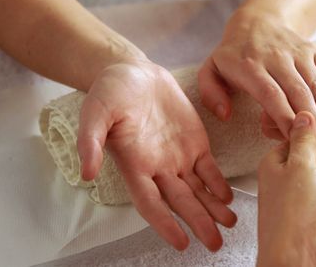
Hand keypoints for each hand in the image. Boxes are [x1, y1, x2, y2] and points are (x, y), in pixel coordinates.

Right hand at [76, 63, 235, 250]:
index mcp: (135, 165)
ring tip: (230, 224)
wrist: (132, 71)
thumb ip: (90, 141)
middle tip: (215, 244)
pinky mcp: (194, 142)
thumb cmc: (110, 92)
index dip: (165, 224)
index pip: (151, 203)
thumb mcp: (95, 111)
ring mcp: (178, 156)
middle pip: (181, 202)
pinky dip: (218, 184)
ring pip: (198, 190)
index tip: (181, 242)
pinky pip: (208, 168)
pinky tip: (228, 198)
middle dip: (198, 223)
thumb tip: (85, 172)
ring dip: (213, 208)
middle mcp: (158, 167)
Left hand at [198, 10, 315, 153]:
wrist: (257, 21)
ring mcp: (298, 52)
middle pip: (298, 92)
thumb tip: (225, 114)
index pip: (270, 94)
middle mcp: (276, 57)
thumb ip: (211, 93)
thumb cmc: (233, 56)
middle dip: (313, 122)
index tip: (296, 141)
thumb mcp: (210, 71)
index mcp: (249, 66)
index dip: (284, 118)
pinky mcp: (313, 50)